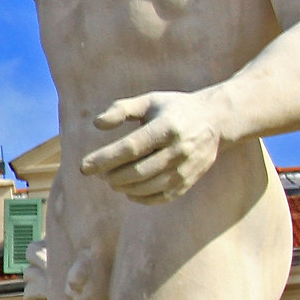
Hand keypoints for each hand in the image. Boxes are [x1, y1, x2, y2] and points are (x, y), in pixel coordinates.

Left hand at [80, 90, 227, 202]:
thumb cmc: (174, 109)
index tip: (83, 166)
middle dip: (112, 176)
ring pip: (149, 186)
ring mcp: (187, 168)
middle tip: (97, 174)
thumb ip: (121, 109)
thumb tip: (97, 124)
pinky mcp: (190, 181)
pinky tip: (128, 191)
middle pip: (138, 171)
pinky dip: (141, 198)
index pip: (131, 148)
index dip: (105, 159)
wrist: (216, 120)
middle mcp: (179, 149)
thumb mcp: (150, 101)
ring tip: (111, 181)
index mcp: (167, 127)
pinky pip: (162, 197)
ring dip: (124, 187)